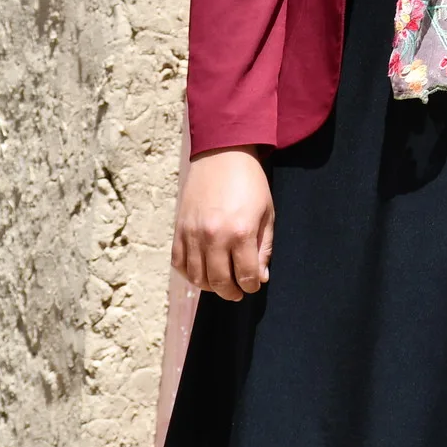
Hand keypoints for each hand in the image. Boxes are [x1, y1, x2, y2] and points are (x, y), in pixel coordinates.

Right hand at [172, 146, 273, 301]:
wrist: (223, 155)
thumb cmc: (250, 183)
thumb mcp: (267, 214)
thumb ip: (263, 248)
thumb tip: (260, 277)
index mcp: (240, 232)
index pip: (245, 275)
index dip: (251, 286)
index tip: (253, 286)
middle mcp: (213, 236)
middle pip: (219, 282)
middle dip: (231, 292)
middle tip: (238, 292)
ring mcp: (192, 234)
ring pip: (197, 277)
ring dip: (210, 286)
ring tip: (221, 283)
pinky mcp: (179, 229)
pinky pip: (179, 263)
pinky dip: (189, 274)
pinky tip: (201, 273)